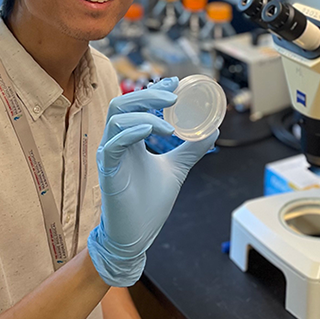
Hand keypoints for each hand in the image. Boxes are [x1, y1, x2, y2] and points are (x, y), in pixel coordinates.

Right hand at [86, 79, 217, 286]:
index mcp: (129, 139)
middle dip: (148, 94)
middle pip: (122, 103)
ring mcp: (109, 156)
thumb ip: (190, 150)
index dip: (153, 89)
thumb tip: (212, 131)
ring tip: (171, 126)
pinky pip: (113, 144)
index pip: (134, 104)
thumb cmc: (148, 203)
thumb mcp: (176, 169)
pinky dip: (132, 133)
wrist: (136, 235)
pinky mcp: (107, 172)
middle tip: (174, 95)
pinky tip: (151, 130)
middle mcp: (116, 143)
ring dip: (145, 114)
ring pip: (117, 119)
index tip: (175, 83)